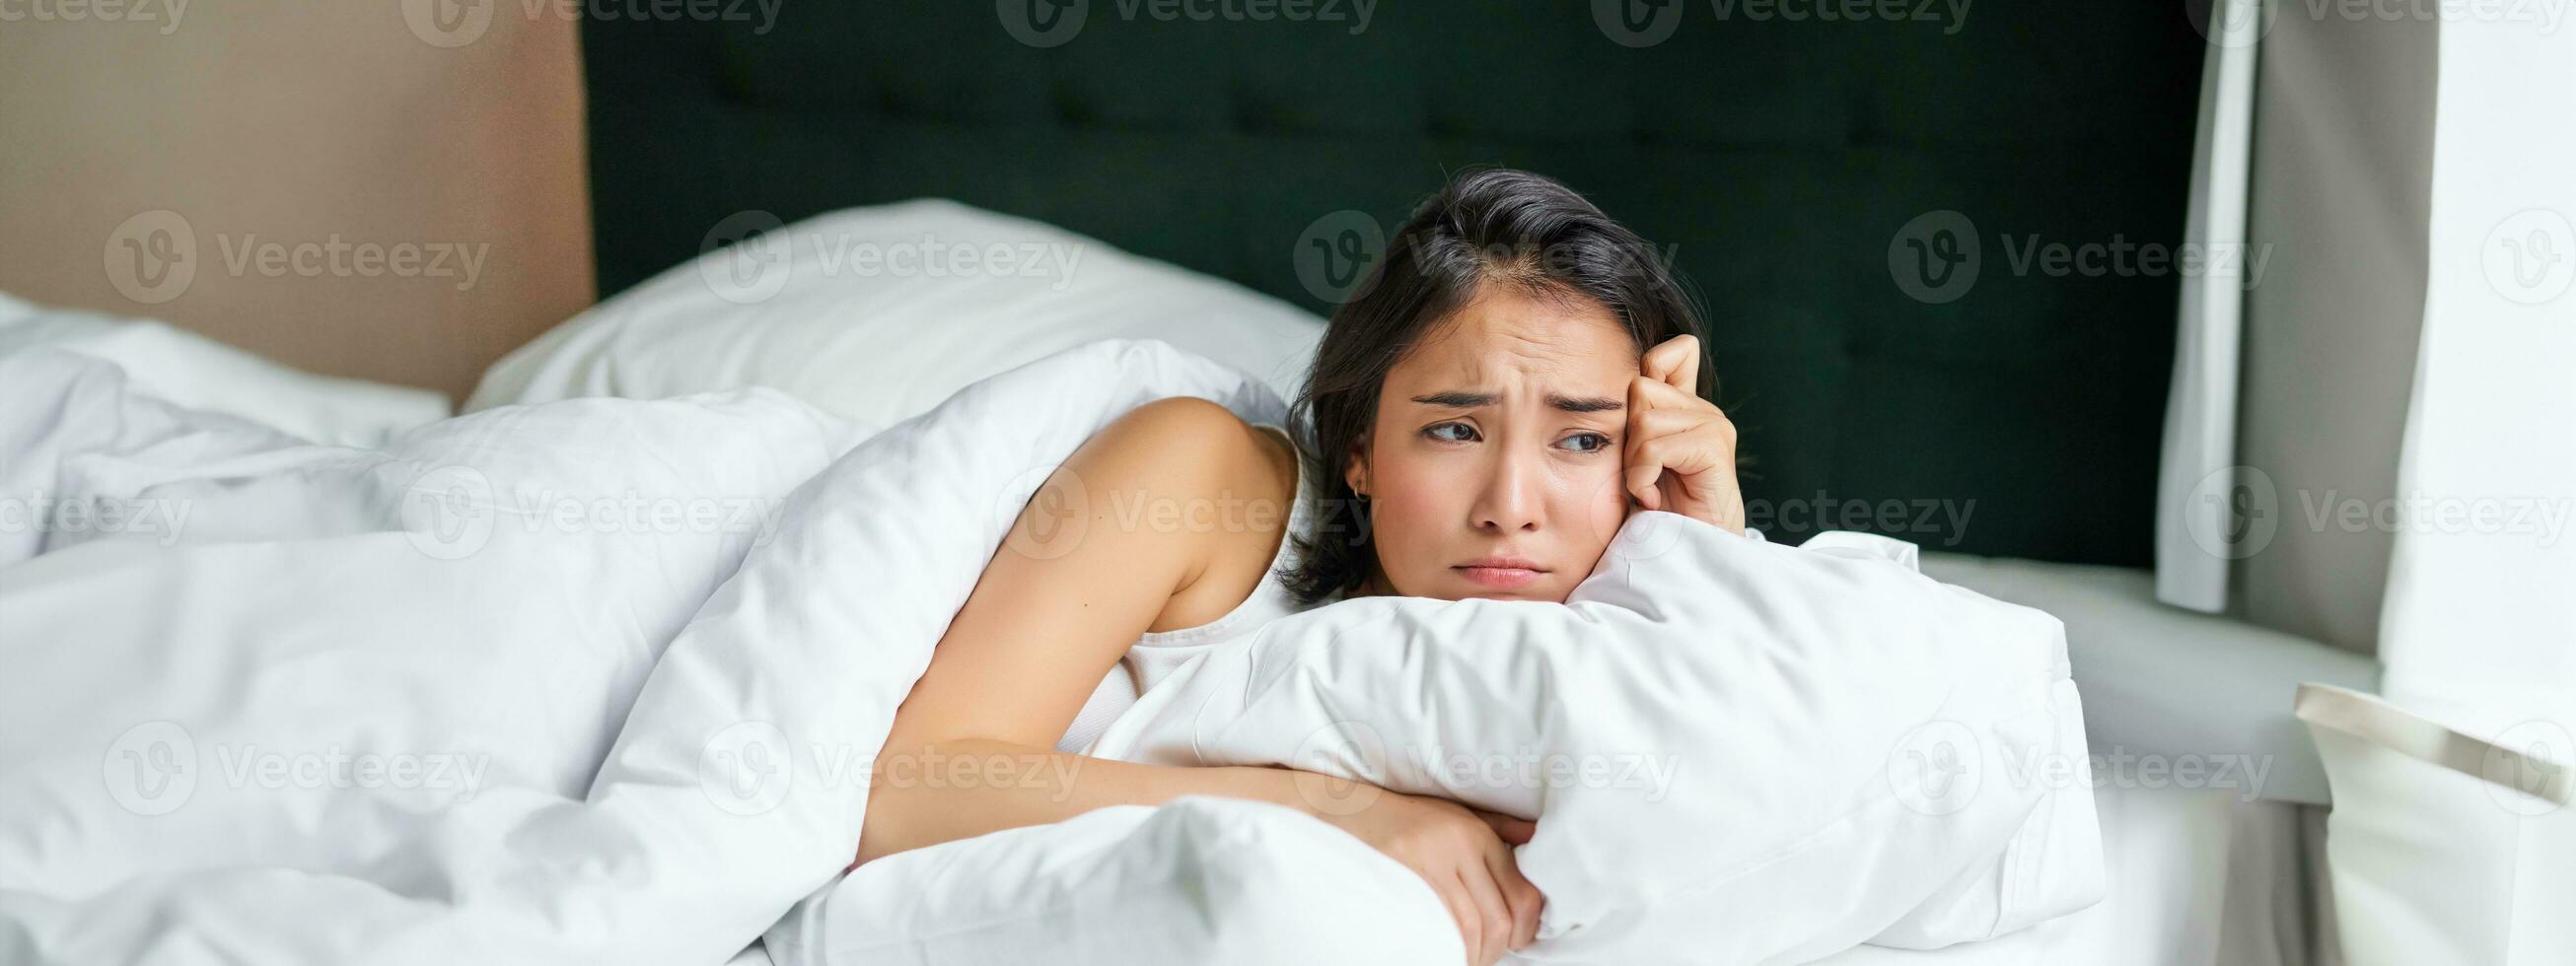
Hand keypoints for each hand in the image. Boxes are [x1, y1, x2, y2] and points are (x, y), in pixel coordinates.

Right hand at [1308, 784, 1544, 964]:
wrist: (1345, 809)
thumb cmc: (1406, 817)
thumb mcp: (1457, 813)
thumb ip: (1500, 828)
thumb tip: (1537, 842)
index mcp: (1476, 832)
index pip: (1521, 893)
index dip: (1525, 928)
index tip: (1517, 940)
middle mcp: (1458, 844)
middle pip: (1497, 918)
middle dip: (1501, 949)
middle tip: (1492, 956)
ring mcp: (1427, 861)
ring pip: (1469, 927)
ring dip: (1474, 955)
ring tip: (1468, 959)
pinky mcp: (1401, 875)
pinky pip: (1437, 924)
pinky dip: (1449, 949)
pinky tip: (1448, 953)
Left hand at [1624, 335, 1745, 534]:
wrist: (1682, 559)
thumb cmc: (1652, 514)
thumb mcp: (1633, 459)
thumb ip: (1631, 422)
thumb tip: (1613, 382)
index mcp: (1685, 407)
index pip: (1674, 351)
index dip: (1647, 368)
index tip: (1635, 423)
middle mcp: (1703, 410)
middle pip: (1639, 388)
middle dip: (1627, 436)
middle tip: (1640, 474)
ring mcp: (1713, 426)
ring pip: (1643, 419)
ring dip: (1634, 463)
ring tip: (1647, 489)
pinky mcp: (1713, 448)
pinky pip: (1655, 446)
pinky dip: (1642, 476)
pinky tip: (1652, 498)